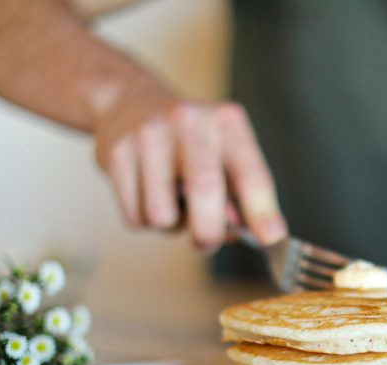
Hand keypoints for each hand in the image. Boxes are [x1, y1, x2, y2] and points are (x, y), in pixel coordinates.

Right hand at [91, 83, 286, 249]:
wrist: (129, 102)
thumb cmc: (189, 142)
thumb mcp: (224, 154)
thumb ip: (238, 196)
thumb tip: (240, 234)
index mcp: (227, 122)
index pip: (250, 171)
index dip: (262, 209)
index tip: (270, 238)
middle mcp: (189, 121)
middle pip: (204, 188)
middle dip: (209, 231)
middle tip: (208, 242)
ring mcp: (149, 134)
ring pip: (162, 215)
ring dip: (170, 226)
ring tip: (171, 204)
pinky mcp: (115, 153)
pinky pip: (135, 215)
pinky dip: (144, 220)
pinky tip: (147, 195)